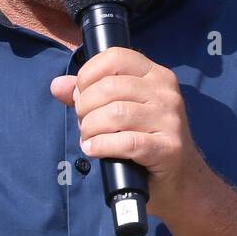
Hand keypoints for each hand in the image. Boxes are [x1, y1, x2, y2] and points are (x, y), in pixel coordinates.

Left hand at [49, 47, 207, 221]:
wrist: (179, 177)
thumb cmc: (145, 138)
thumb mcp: (120, 110)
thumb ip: (88, 94)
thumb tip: (57, 85)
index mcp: (155, 74)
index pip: (115, 57)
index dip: (88, 75)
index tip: (81, 94)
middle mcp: (166, 92)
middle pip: (109, 88)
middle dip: (85, 107)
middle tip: (84, 123)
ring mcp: (169, 120)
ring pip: (115, 114)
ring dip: (91, 129)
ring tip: (89, 138)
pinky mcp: (168, 148)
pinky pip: (126, 142)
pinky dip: (102, 146)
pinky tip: (95, 150)